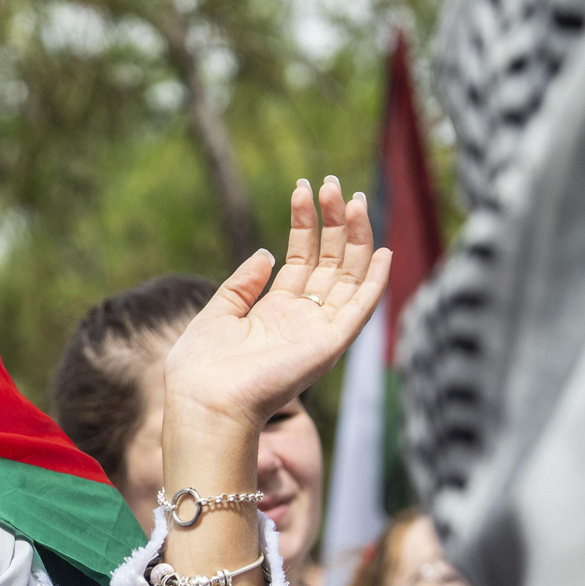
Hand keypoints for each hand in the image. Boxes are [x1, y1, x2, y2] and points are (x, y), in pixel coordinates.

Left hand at [162, 177, 391, 435]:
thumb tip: (265, 251)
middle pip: (330, 262)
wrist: (205, 401)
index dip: (305, 223)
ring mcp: (318, 331)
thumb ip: (242, 284)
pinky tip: (383, 250)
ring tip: (354, 199)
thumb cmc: (201, 367)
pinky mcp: (329, 344)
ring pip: (349, 276)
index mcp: (275, 313)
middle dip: (333, 221)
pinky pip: (360, 309)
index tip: (303, 189)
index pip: (302, 259)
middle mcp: (302, 320)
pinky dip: (375, 281)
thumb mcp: (217, 313)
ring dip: (355, 238)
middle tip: (332, 184)